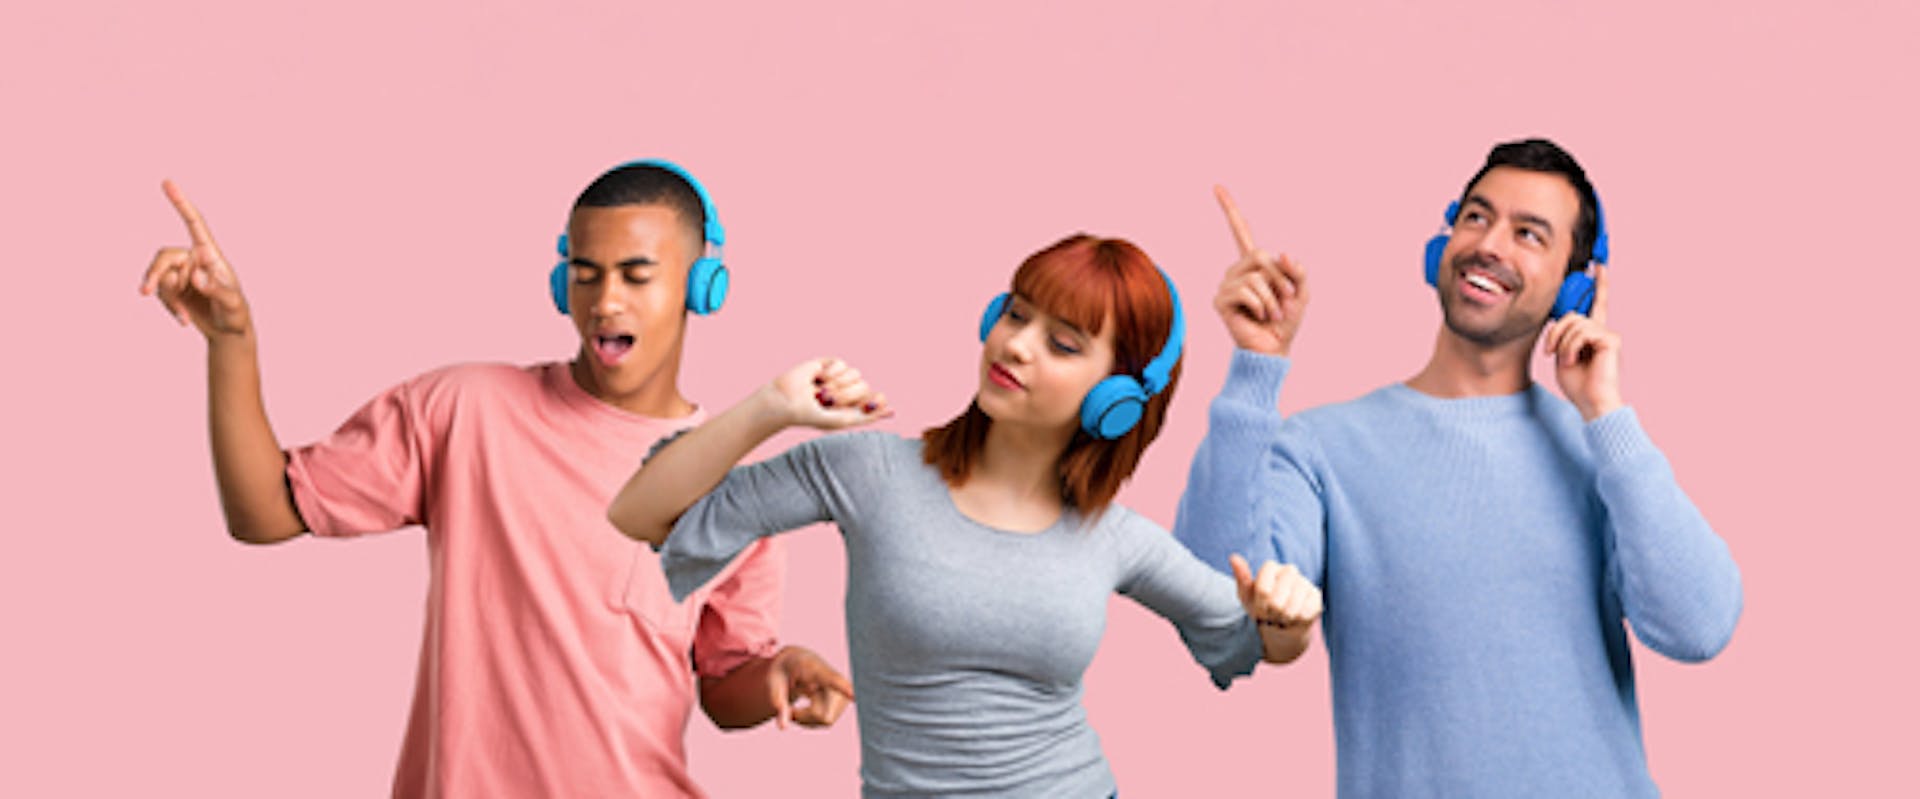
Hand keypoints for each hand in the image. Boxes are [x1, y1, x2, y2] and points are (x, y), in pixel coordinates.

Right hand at [139, 180, 251, 339]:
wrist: (229, 332)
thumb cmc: (236, 314)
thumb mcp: (232, 303)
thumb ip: (216, 288)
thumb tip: (197, 276)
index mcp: (211, 254)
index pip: (194, 224)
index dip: (181, 203)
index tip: (168, 183)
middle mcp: (194, 259)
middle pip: (164, 256)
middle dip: (155, 273)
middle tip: (146, 291)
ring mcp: (183, 273)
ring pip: (159, 276)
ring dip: (165, 297)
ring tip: (182, 316)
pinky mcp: (175, 288)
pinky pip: (160, 292)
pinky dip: (169, 307)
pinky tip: (184, 320)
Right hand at [763, 357, 892, 429]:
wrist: (786, 400)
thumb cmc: (810, 415)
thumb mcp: (839, 421)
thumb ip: (865, 416)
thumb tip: (892, 410)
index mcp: (852, 407)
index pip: (875, 400)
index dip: (877, 401)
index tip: (876, 403)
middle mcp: (848, 392)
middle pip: (864, 387)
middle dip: (846, 395)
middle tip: (828, 401)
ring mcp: (839, 378)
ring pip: (856, 374)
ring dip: (838, 384)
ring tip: (821, 391)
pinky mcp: (829, 365)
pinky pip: (843, 364)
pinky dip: (832, 372)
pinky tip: (819, 377)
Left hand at [767, 646, 854, 729]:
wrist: (796, 660)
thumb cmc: (783, 670)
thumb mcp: (774, 684)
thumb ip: (778, 705)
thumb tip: (783, 727)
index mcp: (814, 668)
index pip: (832, 679)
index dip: (843, 688)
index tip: (854, 695)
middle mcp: (834, 678)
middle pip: (822, 715)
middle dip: (803, 718)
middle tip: (788, 710)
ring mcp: (842, 690)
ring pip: (825, 720)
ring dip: (807, 719)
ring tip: (797, 704)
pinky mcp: (844, 700)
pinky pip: (827, 722)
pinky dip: (812, 720)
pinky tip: (806, 707)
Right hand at [1212, 186, 1308, 356]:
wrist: (1274, 349)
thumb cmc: (1286, 321)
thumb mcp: (1302, 291)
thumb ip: (1296, 270)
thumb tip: (1280, 254)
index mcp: (1254, 264)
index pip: (1240, 231)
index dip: (1229, 209)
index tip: (1217, 187)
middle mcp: (1236, 270)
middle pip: (1261, 255)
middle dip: (1281, 278)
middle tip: (1287, 299)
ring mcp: (1226, 285)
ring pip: (1256, 276)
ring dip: (1273, 296)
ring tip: (1273, 313)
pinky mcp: (1221, 301)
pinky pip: (1247, 291)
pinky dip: (1262, 305)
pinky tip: (1260, 316)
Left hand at [1230, 553, 1321, 629]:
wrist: (1281, 623)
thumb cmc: (1261, 607)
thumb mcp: (1247, 596)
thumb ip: (1242, 578)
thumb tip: (1233, 557)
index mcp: (1271, 568)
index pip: (1263, 588)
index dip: (1260, 604)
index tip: (1259, 607)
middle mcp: (1289, 571)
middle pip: (1276, 599)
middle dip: (1271, 613)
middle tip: (1272, 614)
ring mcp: (1304, 582)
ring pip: (1292, 607)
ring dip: (1284, 617)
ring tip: (1283, 616)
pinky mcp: (1316, 596)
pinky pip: (1306, 612)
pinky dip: (1298, 619)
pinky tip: (1296, 617)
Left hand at [1540, 266, 1622, 420]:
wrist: (1592, 403)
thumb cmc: (1578, 385)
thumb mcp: (1563, 355)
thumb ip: (1563, 335)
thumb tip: (1559, 319)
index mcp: (1593, 333)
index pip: (1595, 303)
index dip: (1599, 283)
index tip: (1599, 265)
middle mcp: (1604, 330)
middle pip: (1572, 315)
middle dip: (1556, 333)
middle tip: (1551, 353)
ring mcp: (1609, 334)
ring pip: (1574, 323)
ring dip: (1562, 343)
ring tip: (1565, 361)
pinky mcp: (1611, 340)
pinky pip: (1581, 332)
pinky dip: (1569, 347)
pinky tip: (1571, 361)